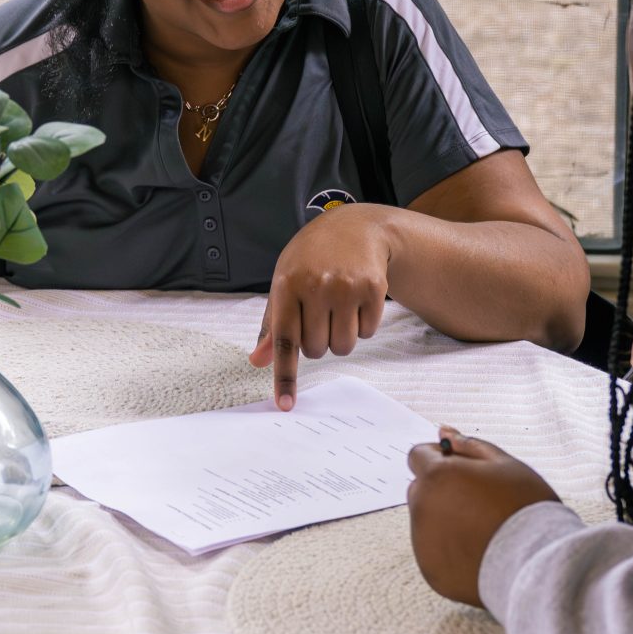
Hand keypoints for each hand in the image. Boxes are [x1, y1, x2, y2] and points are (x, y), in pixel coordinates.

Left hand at [251, 205, 393, 409]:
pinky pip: (367, 333)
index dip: (284, 376)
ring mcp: (347, 287)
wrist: (354, 227)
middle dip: (317, 342)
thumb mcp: (284, 280)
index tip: (285, 405)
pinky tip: (356, 300)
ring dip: (340, 337)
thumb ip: (272, 323)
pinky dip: (362, 325)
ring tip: (337, 308)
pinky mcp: (374, 288)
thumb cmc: (311, 258)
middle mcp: (316, 286)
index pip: (284, 340)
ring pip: (343, 346)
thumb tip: (258, 361)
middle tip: (319, 315)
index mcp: (287, 285)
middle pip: (316, 350)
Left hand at [404, 427, 557, 606]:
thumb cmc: (525, 508)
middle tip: (479, 500)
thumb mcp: (504, 465)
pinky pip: (433, 551)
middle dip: (441, 489)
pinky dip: (449, 549)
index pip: (418, 456)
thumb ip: (469, 446)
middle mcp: (422, 508)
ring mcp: (423, 542)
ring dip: (445, 519)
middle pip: (420, 489)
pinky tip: (479, 550)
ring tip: (483, 528)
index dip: (439, 458)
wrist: (538, 563)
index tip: (462, 469)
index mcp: (437, 477)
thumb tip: (444, 431)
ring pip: (426, 521)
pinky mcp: (430, 570)